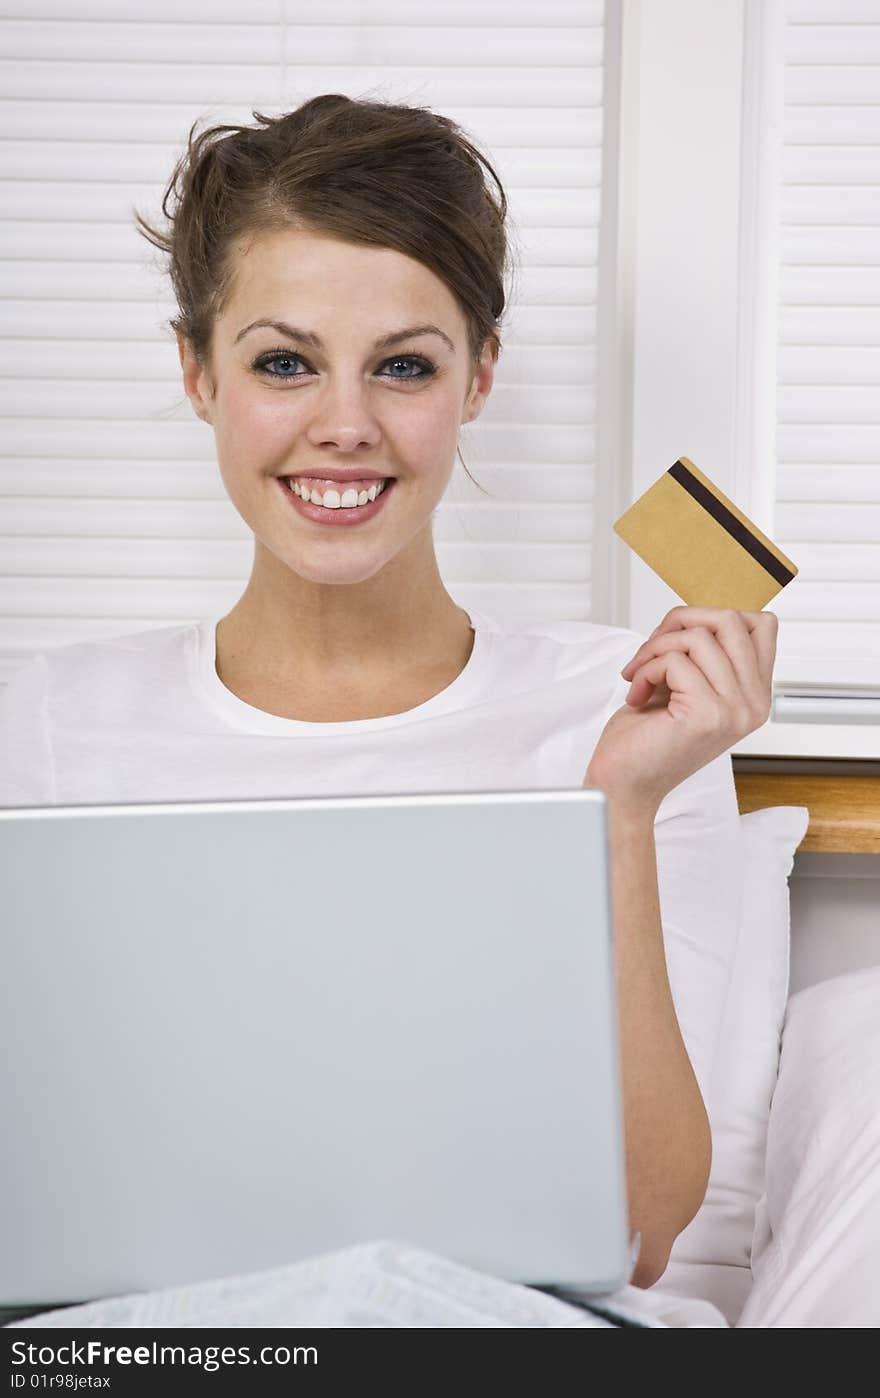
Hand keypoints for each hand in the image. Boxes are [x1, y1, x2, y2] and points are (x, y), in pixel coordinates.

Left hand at [584, 607, 777, 815]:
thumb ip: (704, 653)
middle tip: (652, 648)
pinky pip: (674, 661)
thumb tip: (697, 611)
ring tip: (640, 675)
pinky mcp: (708, 714)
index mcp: (755, 695)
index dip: (713, 617)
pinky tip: (638, 694)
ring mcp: (735, 710)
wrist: (624, 785)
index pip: (761, 625)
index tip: (679, 637)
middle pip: (732, 620)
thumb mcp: (684, 684)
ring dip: (655, 649)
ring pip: (697, 637)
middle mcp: (754, 703)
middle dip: (681, 622)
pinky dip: (646, 670)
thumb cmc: (647, 738)